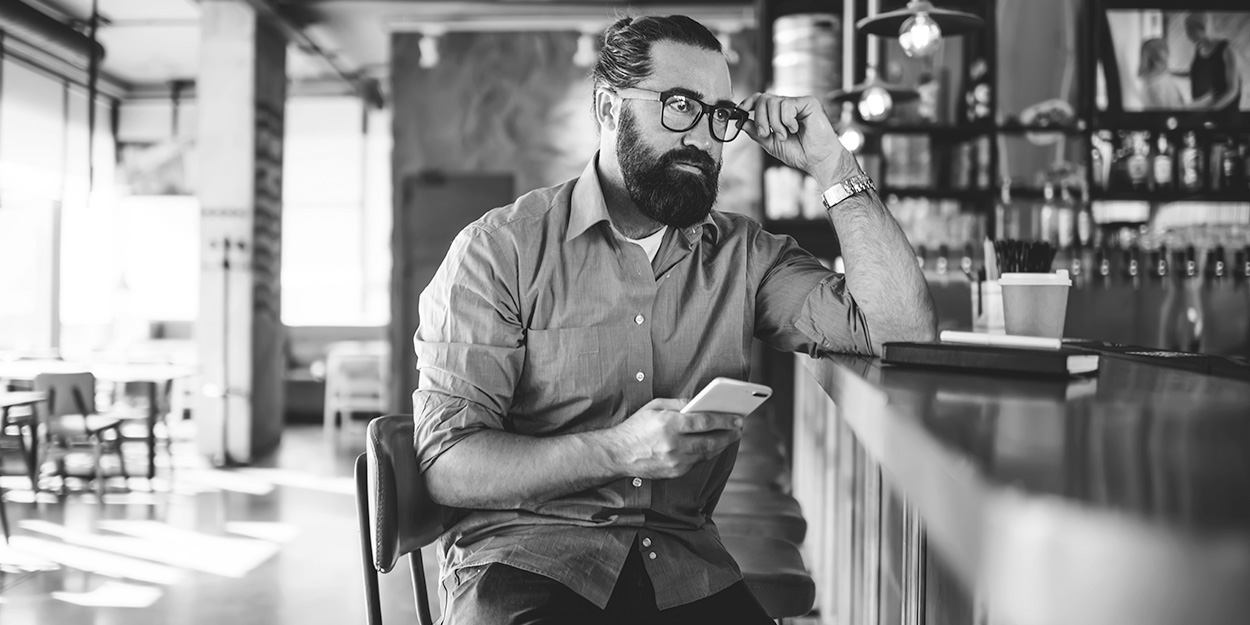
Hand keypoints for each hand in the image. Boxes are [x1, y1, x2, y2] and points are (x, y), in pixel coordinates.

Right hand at [606, 398, 743, 479]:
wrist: (618, 454)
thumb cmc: (636, 427)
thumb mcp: (655, 406)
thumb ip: (680, 403)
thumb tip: (701, 402)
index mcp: (669, 424)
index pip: (705, 421)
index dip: (725, 420)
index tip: (738, 418)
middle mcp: (674, 445)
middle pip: (711, 440)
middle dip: (729, 434)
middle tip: (740, 428)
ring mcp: (675, 461)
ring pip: (707, 453)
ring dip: (722, 445)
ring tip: (731, 436)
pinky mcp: (675, 472)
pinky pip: (698, 461)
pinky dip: (708, 453)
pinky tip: (714, 445)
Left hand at [740, 92, 856, 187]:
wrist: (817, 160)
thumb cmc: (799, 152)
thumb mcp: (771, 144)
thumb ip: (757, 133)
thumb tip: (742, 122)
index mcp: (778, 114)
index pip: (761, 99)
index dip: (749, 102)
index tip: (741, 109)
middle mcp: (787, 106)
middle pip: (764, 99)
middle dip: (760, 118)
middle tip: (766, 134)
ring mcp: (798, 103)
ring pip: (774, 102)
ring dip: (775, 124)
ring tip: (785, 135)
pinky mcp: (808, 102)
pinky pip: (787, 105)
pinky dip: (787, 121)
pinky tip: (796, 128)